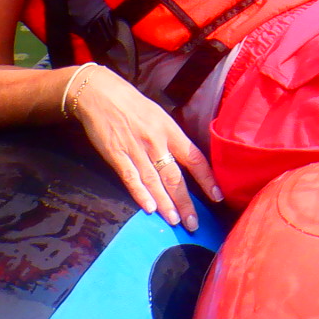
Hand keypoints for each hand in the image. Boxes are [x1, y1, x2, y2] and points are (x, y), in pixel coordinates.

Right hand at [62, 64, 222, 229]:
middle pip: (175, 176)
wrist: (100, 94)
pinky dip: (140, 194)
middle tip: (194, 224)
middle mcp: (156, 141)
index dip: (206, 178)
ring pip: (155, 181)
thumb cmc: (133, 105)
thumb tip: (185, 160)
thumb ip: (170, 138)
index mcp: (170, 130)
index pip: (194, 157)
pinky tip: (150, 208)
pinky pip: (131, 178)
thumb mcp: (158, 115)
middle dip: (185, 202)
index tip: (217, 196)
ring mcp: (136, 149)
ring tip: (175, 221)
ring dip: (166, 204)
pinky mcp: (117, 155)